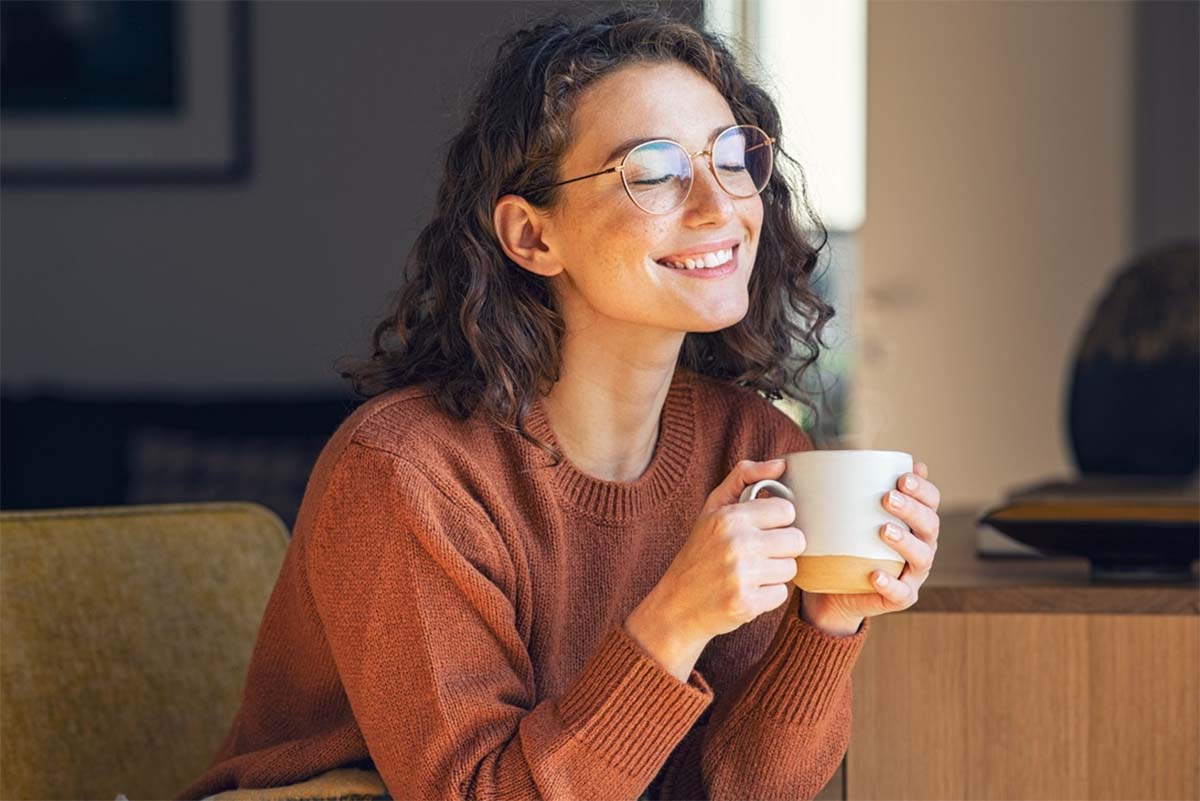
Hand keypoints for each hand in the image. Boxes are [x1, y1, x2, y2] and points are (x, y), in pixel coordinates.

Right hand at [625, 459, 806, 677]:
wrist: (676, 605)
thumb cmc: (699, 552)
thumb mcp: (712, 509)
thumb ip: (744, 478)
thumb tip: (781, 464)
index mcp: (729, 517)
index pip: (787, 511)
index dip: (778, 522)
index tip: (762, 530)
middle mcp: (736, 543)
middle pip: (796, 540)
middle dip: (781, 548)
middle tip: (758, 554)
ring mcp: (741, 575)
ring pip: (791, 568)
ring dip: (775, 573)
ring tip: (750, 574)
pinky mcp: (747, 604)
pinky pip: (781, 594)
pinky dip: (767, 596)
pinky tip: (747, 592)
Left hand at [799, 460, 941, 634]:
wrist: (834, 589)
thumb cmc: (846, 543)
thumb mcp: (849, 514)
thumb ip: (856, 489)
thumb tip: (850, 454)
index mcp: (915, 523)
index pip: (931, 501)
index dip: (923, 489)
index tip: (902, 477)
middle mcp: (922, 546)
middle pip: (930, 525)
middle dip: (912, 509)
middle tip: (887, 498)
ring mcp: (913, 574)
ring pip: (922, 557)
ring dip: (905, 542)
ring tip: (884, 530)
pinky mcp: (900, 597)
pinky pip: (901, 593)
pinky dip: (891, 584)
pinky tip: (876, 574)